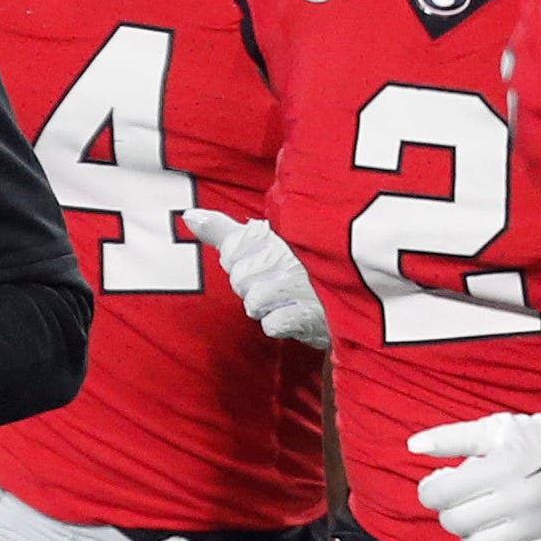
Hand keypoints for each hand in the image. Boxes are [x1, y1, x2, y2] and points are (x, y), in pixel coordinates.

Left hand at [181, 208, 329, 349]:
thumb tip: (188, 216)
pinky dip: (281, 324)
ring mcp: (300, 284)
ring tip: (292, 297)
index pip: (232, 250)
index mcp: (279, 231)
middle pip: (239, 280)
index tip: (267, 260)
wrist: (352, 291)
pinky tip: (297, 313)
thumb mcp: (267, 238)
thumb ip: (224, 229)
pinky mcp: (308, 315)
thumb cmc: (303, 266)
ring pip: (252, 303)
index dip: (244, 262)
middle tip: (283, 282)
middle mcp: (289, 253)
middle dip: (255, 286)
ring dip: (268, 307)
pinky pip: (270, 325)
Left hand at [407, 413, 540, 540]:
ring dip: (468, 532)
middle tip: (459, 498)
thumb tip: (413, 446)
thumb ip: (453, 438)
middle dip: (449, 509)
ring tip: (479, 514)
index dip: (430, 490)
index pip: (443, 493)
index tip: (437, 483)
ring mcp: (539, 528)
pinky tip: (487, 538)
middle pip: (456, 522)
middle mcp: (522, 500)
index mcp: (507, 466)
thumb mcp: (498, 429)